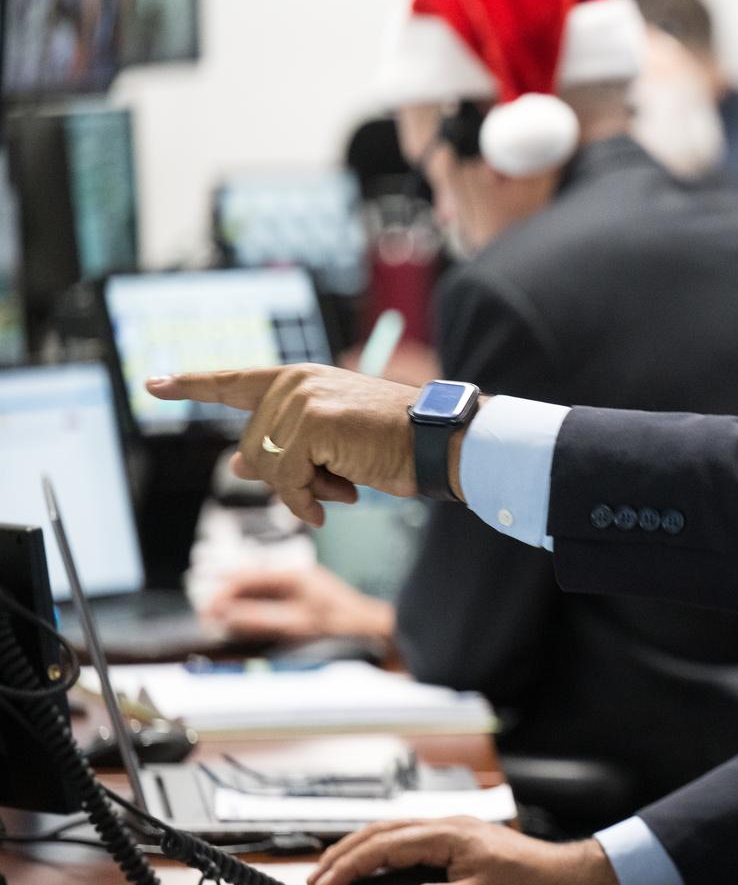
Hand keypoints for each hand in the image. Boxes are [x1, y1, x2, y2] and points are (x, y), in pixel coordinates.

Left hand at [144, 365, 437, 525]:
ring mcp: (302, 399)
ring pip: (265, 465)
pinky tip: (333, 505)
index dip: (192, 384)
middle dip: (286, 477)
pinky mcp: (312, 422)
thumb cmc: (392, 444)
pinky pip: (285, 477)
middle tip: (332, 484)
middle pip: (252, 447)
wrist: (436, 443)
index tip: (154, 383)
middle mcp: (295, 382)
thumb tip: (234, 466)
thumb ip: (282, 450)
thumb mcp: (329, 449)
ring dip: (301, 490)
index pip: (235, 381)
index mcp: (299, 380)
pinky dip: (305, 499)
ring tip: (341, 487)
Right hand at [202, 565, 396, 642]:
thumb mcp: (297, 624)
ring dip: (238, 603)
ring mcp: (299, 585)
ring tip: (217, 618)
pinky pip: (269, 599)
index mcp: (294, 575)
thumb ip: (260, 618)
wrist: (372, 628)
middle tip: (206, 615)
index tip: (207, 608)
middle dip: (226, 597)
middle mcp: (295, 575)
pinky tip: (242, 619)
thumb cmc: (341, 625)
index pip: (249, 578)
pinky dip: (253, 608)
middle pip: (251, 582)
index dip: (224, 593)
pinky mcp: (302, 598)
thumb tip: (227, 614)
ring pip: (258, 591)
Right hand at [308, 816, 626, 884]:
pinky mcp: (460, 845)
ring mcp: (453, 833)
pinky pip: (410, 843)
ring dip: (362, 852)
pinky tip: (377, 868)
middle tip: (317, 878)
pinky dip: (384, 854)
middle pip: (382, 832)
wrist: (567, 880)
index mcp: (447, 833)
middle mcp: (447, 826)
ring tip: (336, 873)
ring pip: (394, 834)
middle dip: (344, 854)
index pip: (384, 845)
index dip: (349, 866)